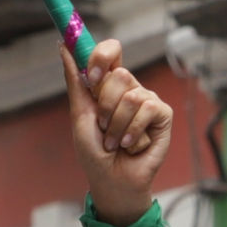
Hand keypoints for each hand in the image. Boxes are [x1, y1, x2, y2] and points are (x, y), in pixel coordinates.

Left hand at [65, 38, 172, 224]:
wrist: (112, 179)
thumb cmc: (94, 152)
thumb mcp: (80, 116)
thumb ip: (75, 82)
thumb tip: (63, 47)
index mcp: (108, 85)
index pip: (111, 52)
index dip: (101, 56)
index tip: (90, 76)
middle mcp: (130, 88)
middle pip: (119, 75)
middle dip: (104, 106)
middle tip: (102, 126)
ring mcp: (147, 100)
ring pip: (132, 96)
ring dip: (116, 125)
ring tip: (115, 141)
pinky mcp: (162, 115)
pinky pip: (148, 109)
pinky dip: (133, 131)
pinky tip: (130, 144)